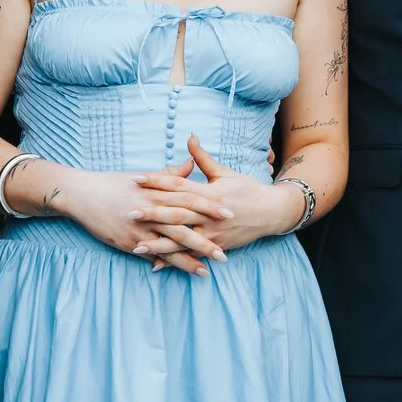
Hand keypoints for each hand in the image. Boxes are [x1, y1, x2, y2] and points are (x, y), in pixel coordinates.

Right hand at [48, 160, 232, 274]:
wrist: (82, 194)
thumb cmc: (113, 183)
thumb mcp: (143, 176)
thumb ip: (169, 174)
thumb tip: (190, 164)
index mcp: (157, 193)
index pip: (190, 199)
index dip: (210, 207)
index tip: (229, 213)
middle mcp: (151, 211)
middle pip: (184, 226)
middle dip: (205, 240)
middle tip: (225, 252)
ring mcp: (139, 229)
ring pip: (169, 246)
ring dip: (189, 259)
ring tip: (207, 271)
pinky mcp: (128, 241)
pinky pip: (150, 255)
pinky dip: (165, 263)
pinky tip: (177, 273)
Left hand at [134, 137, 302, 253]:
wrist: (272, 212)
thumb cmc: (248, 190)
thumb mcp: (225, 172)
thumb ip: (203, 158)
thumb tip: (189, 136)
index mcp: (209, 192)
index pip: (179, 185)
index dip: (157, 181)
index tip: (136, 179)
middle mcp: (209, 214)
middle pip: (177, 213)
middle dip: (152, 214)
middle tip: (129, 213)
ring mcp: (213, 233)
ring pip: (182, 239)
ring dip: (158, 244)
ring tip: (136, 246)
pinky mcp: (216, 246)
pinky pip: (192, 255)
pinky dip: (174, 261)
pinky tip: (156, 266)